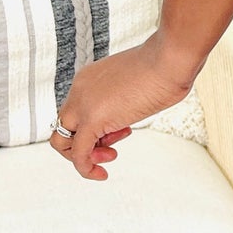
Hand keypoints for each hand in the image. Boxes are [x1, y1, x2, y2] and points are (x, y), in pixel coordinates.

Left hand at [51, 32, 202, 180]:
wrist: (170, 58)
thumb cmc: (166, 65)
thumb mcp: (139, 82)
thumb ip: (129, 97)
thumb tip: (140, 105)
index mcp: (90, 78)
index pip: (78, 110)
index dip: (97, 127)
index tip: (121, 130)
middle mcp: (80, 89)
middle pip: (64, 126)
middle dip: (86, 143)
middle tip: (111, 148)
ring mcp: (83, 104)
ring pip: (62, 140)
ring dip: (86, 155)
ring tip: (112, 154)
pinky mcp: (92, 120)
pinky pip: (78, 153)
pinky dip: (85, 168)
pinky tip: (100, 174)